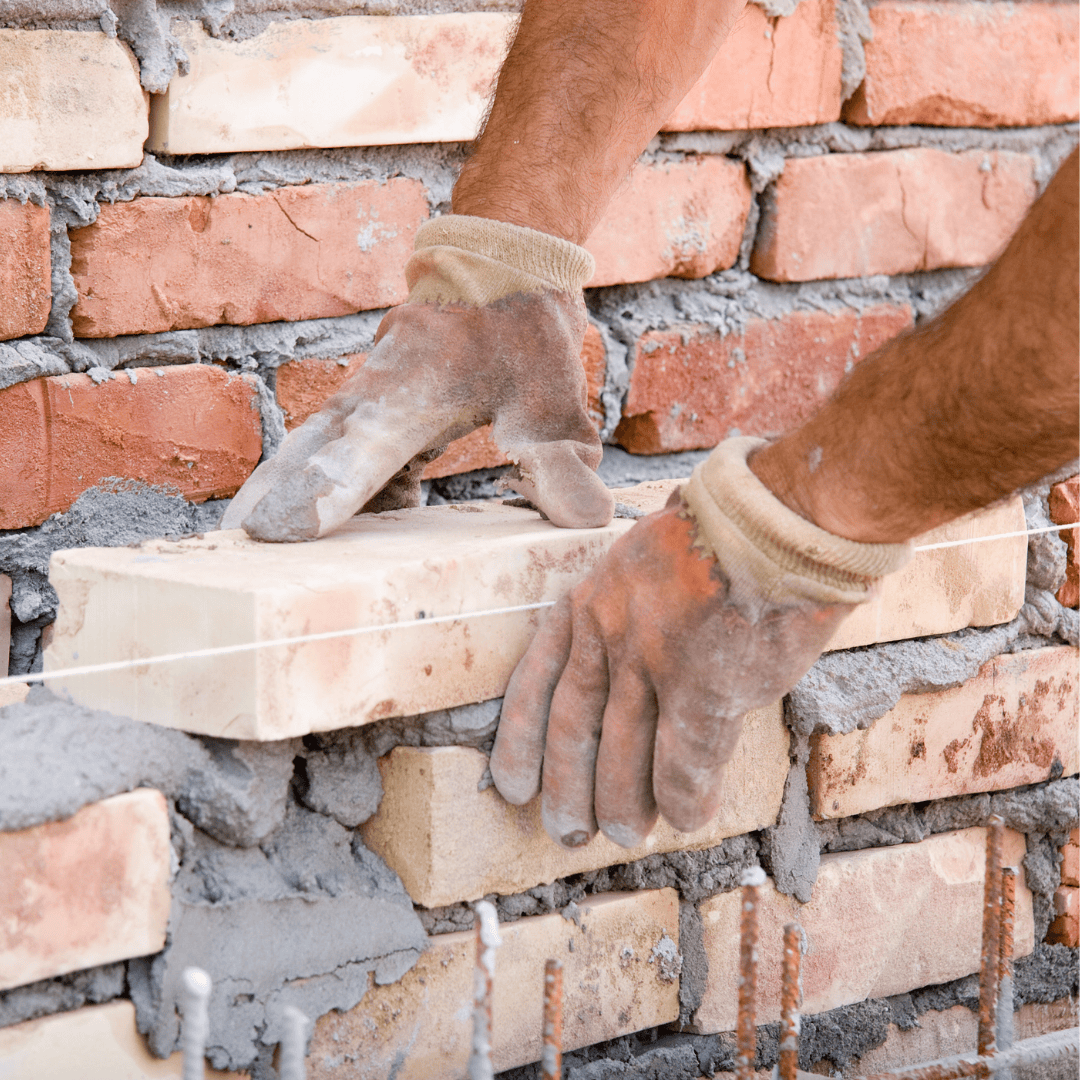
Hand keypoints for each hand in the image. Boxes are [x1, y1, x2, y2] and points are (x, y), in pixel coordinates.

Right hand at [220, 217, 612, 539]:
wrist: (501, 262)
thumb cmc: (525, 330)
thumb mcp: (555, 400)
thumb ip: (561, 463)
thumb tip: (587, 522)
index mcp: (418, 386)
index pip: (363, 449)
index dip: (324, 493)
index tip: (281, 530)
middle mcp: (379, 388)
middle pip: (315, 447)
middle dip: (276, 493)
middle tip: (237, 543)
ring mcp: (369, 390)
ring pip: (318, 442)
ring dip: (288, 483)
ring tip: (255, 538)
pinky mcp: (374, 399)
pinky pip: (343, 443)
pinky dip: (332, 478)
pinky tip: (352, 523)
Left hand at [490, 438, 910, 848]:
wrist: (775, 516)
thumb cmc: (722, 529)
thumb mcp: (648, 561)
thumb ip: (633, 615)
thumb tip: (635, 669)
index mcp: (591, 600)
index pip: (538, 680)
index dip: (523, 740)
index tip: (511, 785)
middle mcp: (609, 634)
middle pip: (574, 727)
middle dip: (567, 786)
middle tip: (564, 831)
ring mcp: (653, 663)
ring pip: (623, 753)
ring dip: (623, 801)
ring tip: (624, 834)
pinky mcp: (704, 689)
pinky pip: (684, 761)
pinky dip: (684, 796)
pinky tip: (688, 817)